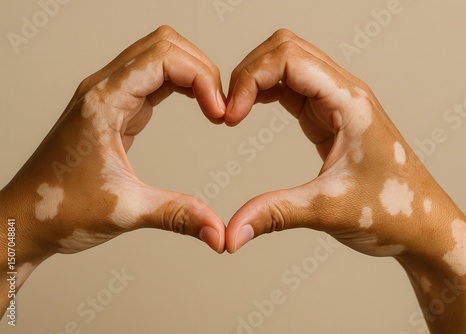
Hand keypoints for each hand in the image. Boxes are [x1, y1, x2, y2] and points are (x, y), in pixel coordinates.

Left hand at [1, 26, 226, 267]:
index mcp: (103, 102)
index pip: (163, 57)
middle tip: (219, 106)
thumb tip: (219, 231)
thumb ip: (178, 215)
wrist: (27, 218)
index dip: (201, 78)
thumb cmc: (59, 210)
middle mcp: (103, 89)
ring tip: (212, 106)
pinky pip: (152, 78)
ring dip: (191, 73)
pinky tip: (195, 106)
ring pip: (158, 56)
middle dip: (200, 68)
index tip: (219, 113)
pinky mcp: (114, 109)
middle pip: (163, 45)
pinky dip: (180, 85)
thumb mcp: (126, 211)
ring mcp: (108, 96)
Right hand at [224, 29, 451, 256]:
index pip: (290, 59)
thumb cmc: (394, 211)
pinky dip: (267, 93)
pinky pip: (293, 89)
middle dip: (249, 72)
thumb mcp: (328, 210)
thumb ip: (275, 214)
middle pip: (286, 49)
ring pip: (288, 64)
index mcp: (349, 102)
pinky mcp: (330, 119)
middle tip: (228, 110)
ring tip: (234, 112)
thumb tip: (231, 233)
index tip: (231, 116)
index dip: (251, 78)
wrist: (423, 225)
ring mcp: (338, 104)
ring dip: (256, 80)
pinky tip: (251, 113)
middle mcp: (345, 93)